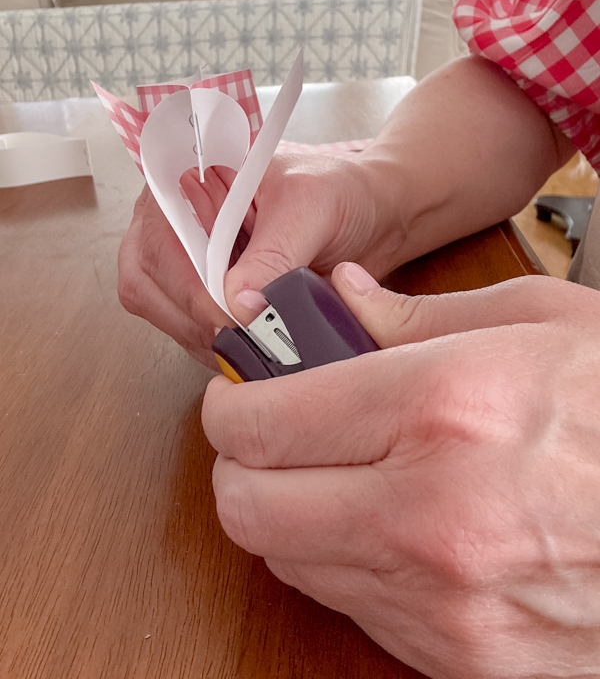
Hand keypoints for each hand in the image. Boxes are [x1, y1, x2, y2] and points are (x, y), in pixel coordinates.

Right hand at [118, 155, 399, 367]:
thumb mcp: (311, 208)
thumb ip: (274, 253)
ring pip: (160, 310)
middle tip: (243, 338)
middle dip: (193, 316)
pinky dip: (212, 345)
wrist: (372, 214)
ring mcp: (181, 257)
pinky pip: (184, 328)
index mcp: (188, 177)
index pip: (159, 236)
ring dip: (202, 336)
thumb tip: (236, 303)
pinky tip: (247, 347)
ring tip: (252, 344)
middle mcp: (173, 218)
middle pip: (145, 278)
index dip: (185, 283)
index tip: (227, 316)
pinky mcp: (200, 291)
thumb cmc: (339, 193)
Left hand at [202, 266, 599, 677]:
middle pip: (247, 506)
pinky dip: (345, 560)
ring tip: (339, 470)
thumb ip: (412, 314)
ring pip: (289, 561)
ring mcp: (443, 602)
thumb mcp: (535, 322)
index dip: (232, 404)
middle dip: (242, 464)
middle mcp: (430, 513)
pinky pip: (351, 606)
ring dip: (290, 512)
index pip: (260, 421)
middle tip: (272, 433)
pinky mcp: (461, 658)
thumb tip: (337, 300)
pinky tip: (390, 522)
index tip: (240, 393)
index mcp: (442, 407)